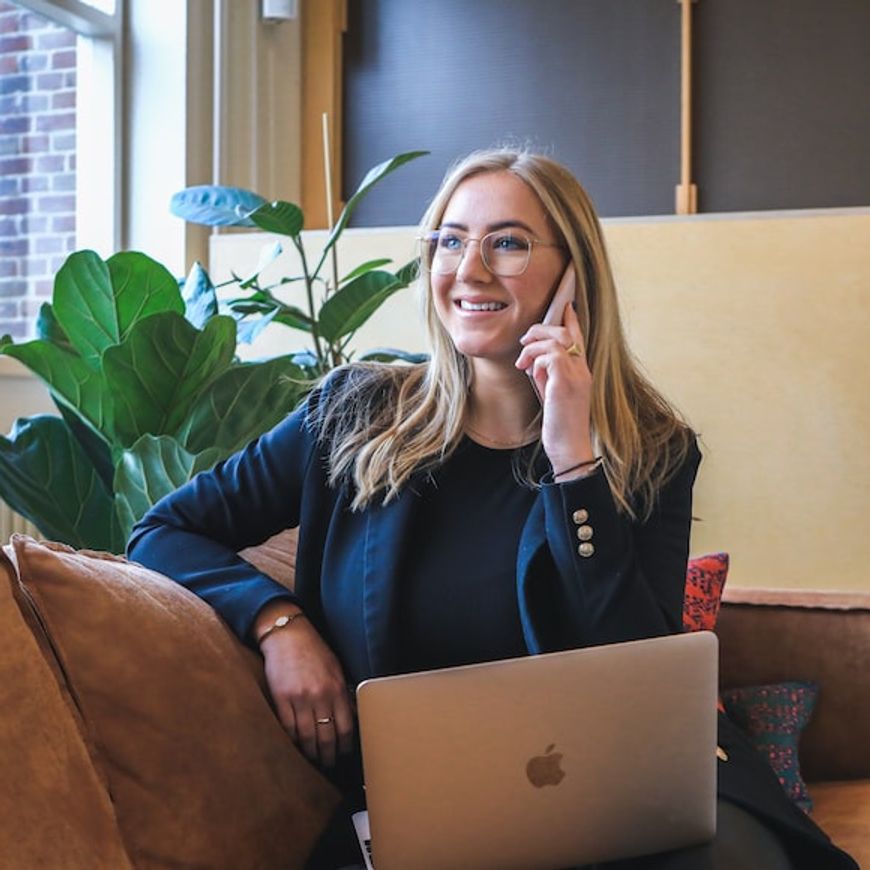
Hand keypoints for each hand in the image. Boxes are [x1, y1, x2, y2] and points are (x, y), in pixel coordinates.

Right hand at [258, 607, 354, 768]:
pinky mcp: (281, 698)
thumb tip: (351, 717)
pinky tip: (296, 747)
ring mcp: (300, 698)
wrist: (288, 635)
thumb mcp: (336, 669)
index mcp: (336, 688)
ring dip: (310, 753)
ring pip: (307, 737)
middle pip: (327, 737)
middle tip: (328, 765)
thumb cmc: (314, 651)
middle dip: (328, 755)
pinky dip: (292, 741)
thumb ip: (342, 693)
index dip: (345, 746)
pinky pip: (288, 728)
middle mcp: (320, 695)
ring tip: (312, 760)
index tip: (344, 754)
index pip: (345, 727)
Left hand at [515, 302, 594, 474]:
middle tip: (524, 341)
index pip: (579, 338)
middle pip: (565, 333)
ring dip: (533, 346)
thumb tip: (534, 362)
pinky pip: (550, 356)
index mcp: (582, 372)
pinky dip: (536, 360)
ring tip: (522, 361)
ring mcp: (576, 376)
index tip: (566, 306)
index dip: (571, 320)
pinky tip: (530, 372)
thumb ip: (548, 376)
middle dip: (541, 330)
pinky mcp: (566, 383)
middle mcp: (582, 370)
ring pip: (556, 341)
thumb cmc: (560, 425)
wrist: (569, 448)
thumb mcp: (553, 394)